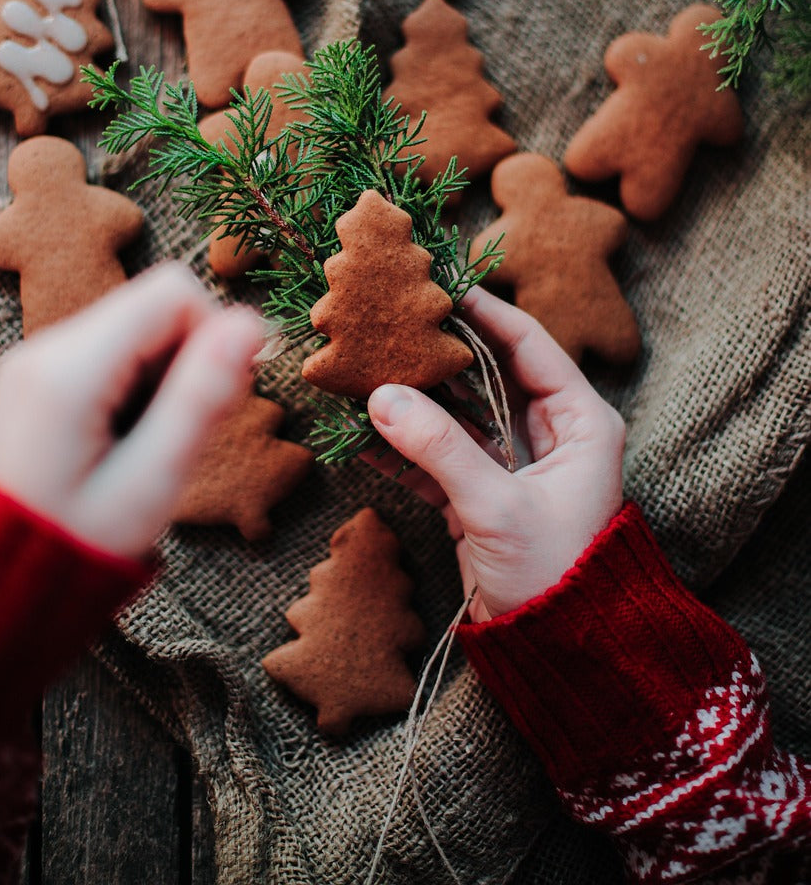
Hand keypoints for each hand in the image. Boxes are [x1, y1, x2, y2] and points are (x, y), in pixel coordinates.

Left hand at [0, 263, 262, 559]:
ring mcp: (34, 360)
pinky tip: (124, 440)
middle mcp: (43, 349)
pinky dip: (133, 386)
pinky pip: (107, 352)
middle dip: (187, 360)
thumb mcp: (150, 482)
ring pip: (134, 328)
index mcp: (68, 371)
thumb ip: (202, 398)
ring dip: (161, 377)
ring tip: (147, 445)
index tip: (218, 398)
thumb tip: (251, 324)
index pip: (173, 292)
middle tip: (180, 433)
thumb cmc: (75, 547)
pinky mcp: (36, 376)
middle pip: (152, 306)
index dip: (215, 334)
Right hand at [367, 287, 624, 622]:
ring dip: (414, 402)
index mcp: (581, 422)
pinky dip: (405, 451)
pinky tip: (362, 437)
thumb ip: (440, 450)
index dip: (484, 313)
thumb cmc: (555, 576)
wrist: (561, 657)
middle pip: (486, 375)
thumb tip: (381, 397)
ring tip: (364, 373)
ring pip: (457, 416)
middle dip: (437, 356)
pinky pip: (440, 458)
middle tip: (389, 325)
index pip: (528, 345)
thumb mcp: (498, 507)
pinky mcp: (484, 496)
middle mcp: (550, 435)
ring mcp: (514, 465)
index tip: (439, 286)